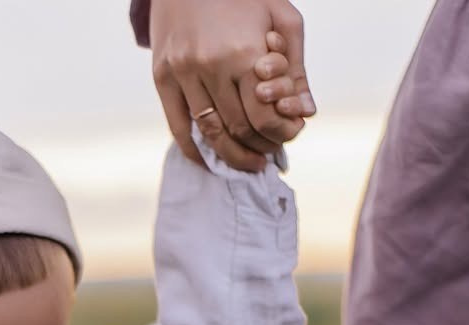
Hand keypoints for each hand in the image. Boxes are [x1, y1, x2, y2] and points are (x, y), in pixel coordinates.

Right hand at [149, 0, 314, 172]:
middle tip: (268, 155)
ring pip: (210, 133)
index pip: (265, 115)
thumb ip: (295, 67)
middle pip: (239, 128)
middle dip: (259, 147)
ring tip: (247, 163)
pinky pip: (178, 127)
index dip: (280, 134)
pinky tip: (210, 161)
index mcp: (244, 51)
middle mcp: (211, 66)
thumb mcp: (280, 17)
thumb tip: (306, 111)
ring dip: (231, 156)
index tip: (289, 138)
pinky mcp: (162, 77)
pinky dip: (195, 151)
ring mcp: (183, 73)